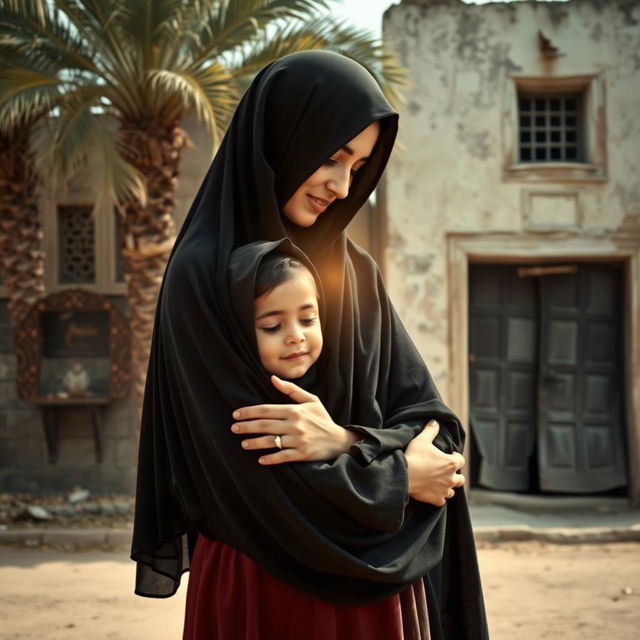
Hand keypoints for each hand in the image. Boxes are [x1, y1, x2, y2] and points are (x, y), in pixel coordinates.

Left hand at [231, 375, 358, 464]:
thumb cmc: (322, 419)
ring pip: (271, 441)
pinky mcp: (302, 454)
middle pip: (265, 425)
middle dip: (246, 426)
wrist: (338, 440)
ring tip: (243, 444)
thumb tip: (272, 378)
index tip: (236, 414)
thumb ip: (291, 390)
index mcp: (294, 410)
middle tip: (233, 428)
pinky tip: (260, 459)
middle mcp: (295, 424)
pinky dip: (271, 458)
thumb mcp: (311, 400)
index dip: (249, 412)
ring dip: (255, 443)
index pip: (267, 410)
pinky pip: (283, 456)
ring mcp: (298, 440)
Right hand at [404, 420, 465, 506]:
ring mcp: (444, 490)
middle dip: (454, 474)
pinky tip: (432, 492)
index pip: (461, 460)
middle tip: (444, 470)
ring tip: (439, 482)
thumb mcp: (421, 439)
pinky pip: (442, 500)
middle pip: (461, 478)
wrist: (402, 476)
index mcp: (450, 463)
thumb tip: (435, 421)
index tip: (448, 455)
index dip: (455, 457)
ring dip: (448, 486)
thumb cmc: (413, 456)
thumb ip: (430, 430)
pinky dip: (439, 496)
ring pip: (452, 490)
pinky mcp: (436, 500)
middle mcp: (451, 478)